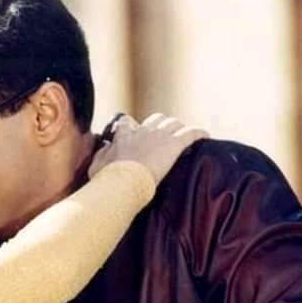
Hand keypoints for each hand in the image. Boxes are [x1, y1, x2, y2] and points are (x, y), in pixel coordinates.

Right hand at [89, 112, 208, 183]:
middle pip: (156, 119)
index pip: (128, 122)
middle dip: (161, 125)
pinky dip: (199, 133)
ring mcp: (159, 136)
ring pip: (174, 123)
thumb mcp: (96, 166)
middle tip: (164, 137)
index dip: (131, 127)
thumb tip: (103, 153)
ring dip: (179, 129)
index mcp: (124, 135)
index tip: (133, 133)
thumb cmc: (107, 179)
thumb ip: (101, 156)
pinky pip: (191, 133)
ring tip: (183, 136)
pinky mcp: (173, 145)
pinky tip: (205, 136)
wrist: (123, 183)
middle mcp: (142, 131)